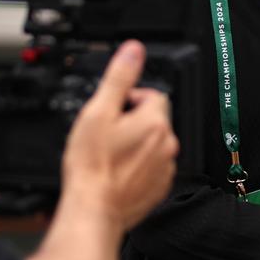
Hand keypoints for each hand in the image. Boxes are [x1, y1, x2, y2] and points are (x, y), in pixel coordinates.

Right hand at [30, 40, 178, 259]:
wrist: (93, 208)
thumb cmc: (92, 166)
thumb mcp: (98, 112)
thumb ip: (119, 78)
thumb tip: (133, 51)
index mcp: (155, 121)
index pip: (152, 95)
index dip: (129, 99)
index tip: (112, 110)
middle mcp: (167, 143)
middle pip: (153, 119)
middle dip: (132, 121)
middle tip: (107, 134)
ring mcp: (165, 167)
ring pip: (153, 144)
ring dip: (136, 144)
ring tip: (110, 154)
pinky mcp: (159, 187)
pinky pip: (152, 167)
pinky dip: (138, 166)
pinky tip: (117, 171)